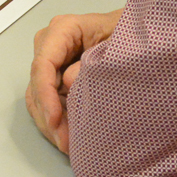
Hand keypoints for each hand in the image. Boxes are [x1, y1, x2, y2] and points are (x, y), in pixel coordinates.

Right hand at [25, 9, 121, 155]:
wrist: (139, 36)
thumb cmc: (130, 35)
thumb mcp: (118, 44)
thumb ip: (97, 61)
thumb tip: (68, 83)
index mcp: (63, 29)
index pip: (43, 64)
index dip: (45, 94)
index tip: (55, 120)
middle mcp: (50, 45)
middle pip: (37, 85)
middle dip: (48, 116)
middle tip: (66, 144)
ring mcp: (51, 63)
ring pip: (37, 98)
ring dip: (50, 124)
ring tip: (68, 146)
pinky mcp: (56, 80)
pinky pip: (48, 104)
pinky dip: (56, 123)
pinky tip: (70, 139)